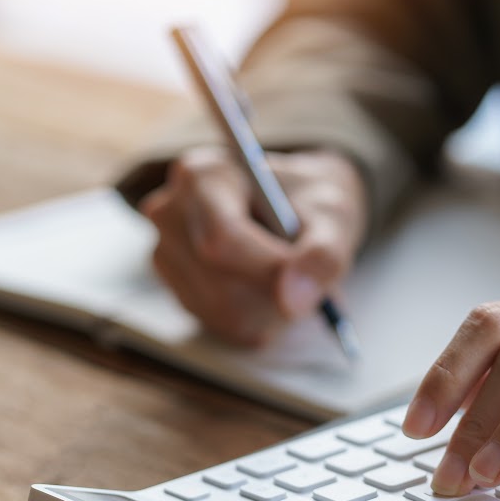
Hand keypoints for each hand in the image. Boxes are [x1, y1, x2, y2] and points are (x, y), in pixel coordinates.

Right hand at [138, 146, 366, 345]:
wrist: (295, 210)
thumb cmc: (310, 204)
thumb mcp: (332, 216)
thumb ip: (322, 255)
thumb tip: (292, 301)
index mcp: (202, 175)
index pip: (220, 239)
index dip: (269, 268)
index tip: (312, 278)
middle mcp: (171, 213)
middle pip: (221, 281)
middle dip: (275, 291)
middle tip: (310, 276)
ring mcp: (167, 254)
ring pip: (223, 310)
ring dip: (271, 309)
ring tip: (291, 278)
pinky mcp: (178, 290)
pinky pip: (224, 326)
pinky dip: (260, 319)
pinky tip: (271, 291)